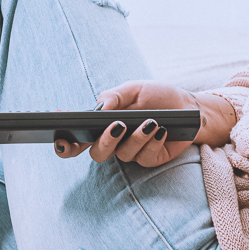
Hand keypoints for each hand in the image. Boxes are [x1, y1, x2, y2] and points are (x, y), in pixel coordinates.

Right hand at [53, 81, 196, 167]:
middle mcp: (114, 142)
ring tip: (150, 121)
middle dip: (105, 141)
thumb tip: (99, 109)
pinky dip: (153, 142)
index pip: (77, 140)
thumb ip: (112, 97)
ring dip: (136, 138)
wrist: (187, 107)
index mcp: (102, 125)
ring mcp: (131, 152)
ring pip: (123, 154)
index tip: (60, 137)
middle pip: (97, 153)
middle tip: (117, 126)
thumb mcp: (133, 89)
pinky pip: (145, 157)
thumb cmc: (157, 97)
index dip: (65, 143)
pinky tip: (161, 129)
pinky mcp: (150, 159)